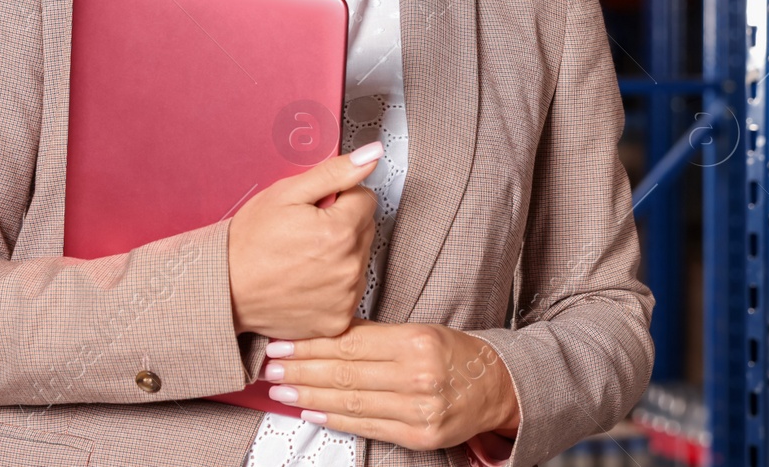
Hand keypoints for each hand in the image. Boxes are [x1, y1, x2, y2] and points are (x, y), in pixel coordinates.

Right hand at [226, 141, 382, 338]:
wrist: (225, 290)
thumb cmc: (248, 242)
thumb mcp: (286, 194)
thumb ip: (335, 173)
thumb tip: (372, 154)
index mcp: (340, 231)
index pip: (366, 199)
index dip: (340, 199)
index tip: (316, 209)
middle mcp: (349, 267)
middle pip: (365, 229)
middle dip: (343, 225)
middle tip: (306, 232)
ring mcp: (345, 297)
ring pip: (359, 260)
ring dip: (340, 255)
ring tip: (303, 258)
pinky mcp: (337, 320)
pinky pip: (350, 291)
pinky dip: (334, 285)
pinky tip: (307, 280)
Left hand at [261, 319, 520, 451]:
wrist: (497, 387)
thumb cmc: (455, 355)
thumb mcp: (421, 332)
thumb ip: (377, 336)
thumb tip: (326, 335)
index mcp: (417, 341)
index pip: (350, 344)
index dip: (311, 345)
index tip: (282, 344)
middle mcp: (418, 376)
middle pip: (345, 373)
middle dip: (301, 371)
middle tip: (270, 367)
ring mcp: (419, 410)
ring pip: (351, 402)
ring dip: (309, 397)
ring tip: (281, 389)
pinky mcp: (420, 436)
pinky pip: (367, 426)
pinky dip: (334, 419)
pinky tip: (311, 412)